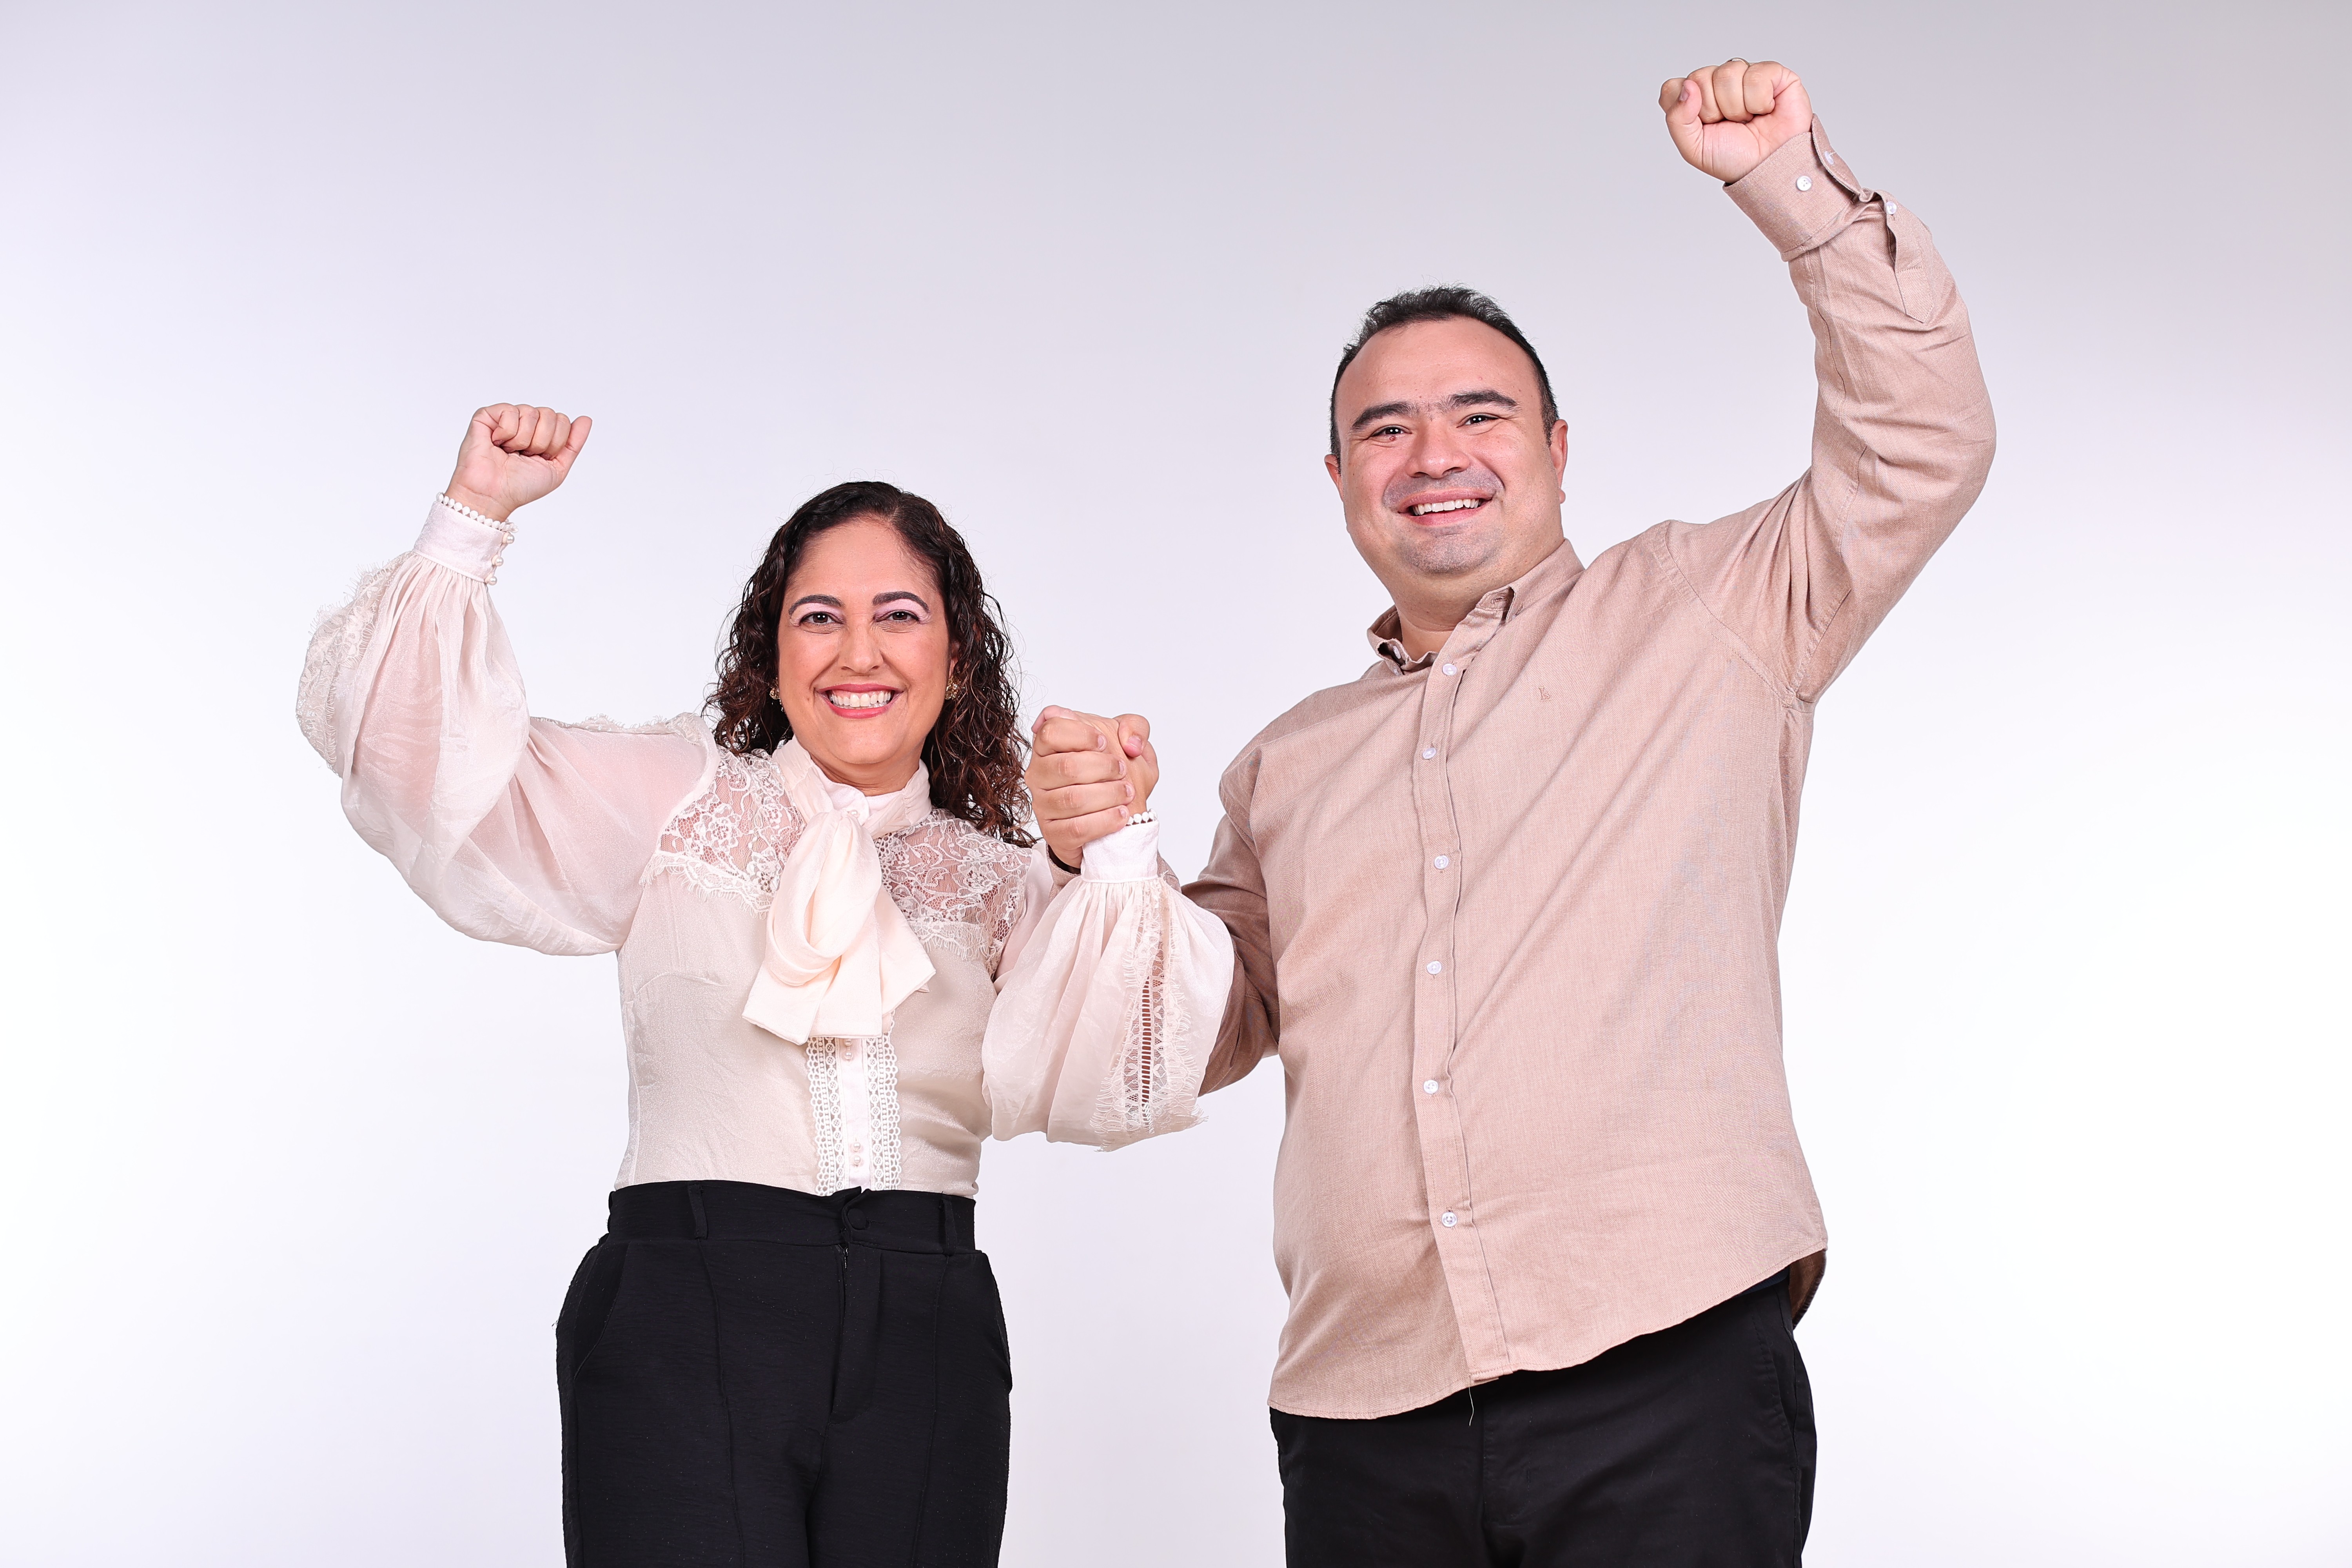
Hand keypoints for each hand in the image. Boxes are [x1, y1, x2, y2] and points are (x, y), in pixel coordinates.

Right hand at [443, 403, 592, 521]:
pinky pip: (509, 411)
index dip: (555, 443)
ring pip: (531, 412)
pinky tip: (496, 443)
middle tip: (524, 456)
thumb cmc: (520, 486)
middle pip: (550, 414)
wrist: (493, 495)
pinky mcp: (487, 416)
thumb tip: (586, 419)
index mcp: (541, 434)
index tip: (540, 459)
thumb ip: (573, 443)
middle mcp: (525, 423)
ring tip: (509, 452)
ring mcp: (506, 418)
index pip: (562, 421)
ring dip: (523, 440)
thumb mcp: (557, 468)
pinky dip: (506, 433)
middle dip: (541, 442)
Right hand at [1027, 705, 1157, 868]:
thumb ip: (1135, 726)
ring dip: (1108, 795)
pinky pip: (1076, 828)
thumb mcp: (1128, 744)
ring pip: (1072, 799)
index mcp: (1049, 746)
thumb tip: (1131, 743)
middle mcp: (1039, 774)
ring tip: (1127, 793)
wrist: (1113, 815)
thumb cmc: (1112, 774)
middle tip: (1122, 770)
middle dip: (1103, 767)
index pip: (1051, 731)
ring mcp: (1043, 804)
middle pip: (1066, 766)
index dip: (1081, 735)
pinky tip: (1120, 814)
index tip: (1104, 742)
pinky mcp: (1054, 833)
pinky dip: (1104, 821)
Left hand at [1659, 59, 1809, 184]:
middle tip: (1730, 125)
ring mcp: (1744, 74)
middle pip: (1699, 77)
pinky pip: (1756, 75)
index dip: (1685, 109)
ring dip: (1737, 107)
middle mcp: (1718, 82)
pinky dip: (1760, 101)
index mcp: (1696, 98)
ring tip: (1748, 119)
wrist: (1769, 168)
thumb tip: (1687, 86)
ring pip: (1727, 72)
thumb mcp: (1694, 149)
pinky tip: (1765, 110)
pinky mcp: (1772, 72)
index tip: (1704, 127)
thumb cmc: (1735, 158)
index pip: (1674, 87)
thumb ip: (1677, 119)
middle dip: (1713, 110)